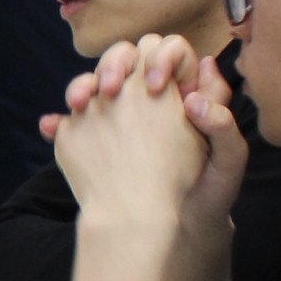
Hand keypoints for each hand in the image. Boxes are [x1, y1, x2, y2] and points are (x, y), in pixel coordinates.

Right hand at [49, 36, 237, 236]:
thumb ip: (223, 123)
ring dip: (82, 84)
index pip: (169, 50)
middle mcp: (147, 99)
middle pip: (126, 56)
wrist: (172, 230)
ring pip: (94, 82)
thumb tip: (196, 90)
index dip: (162, 58)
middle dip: (116, 62)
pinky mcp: (92, 137)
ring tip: (80, 103)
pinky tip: (53, 126)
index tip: (157, 87)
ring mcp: (116, 117)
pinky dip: (57, 120)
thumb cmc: (206, 196)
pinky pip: (70, 120)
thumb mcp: (226, 163)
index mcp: (182, 94)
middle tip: (115, 90)